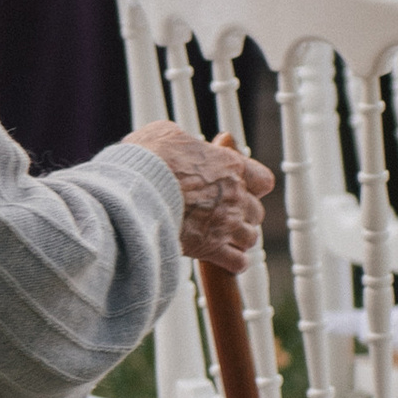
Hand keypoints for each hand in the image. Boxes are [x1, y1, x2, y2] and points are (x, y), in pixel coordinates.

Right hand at [128, 121, 272, 266]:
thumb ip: (183, 141)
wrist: (134, 191)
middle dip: (243, 214)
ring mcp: (226, 224)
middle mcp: (234, 196)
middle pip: (257, 212)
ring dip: (238, 238)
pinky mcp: (211, 249)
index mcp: (229, 165)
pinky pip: (238, 263)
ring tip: (221, 238)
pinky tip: (219, 258)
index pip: (263, 180)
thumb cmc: (148, 160)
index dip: (253, 185)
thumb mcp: (164, 134)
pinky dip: (232, 262)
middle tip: (223, 215)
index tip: (240, 187)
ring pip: (250, 238)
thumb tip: (179, 143)